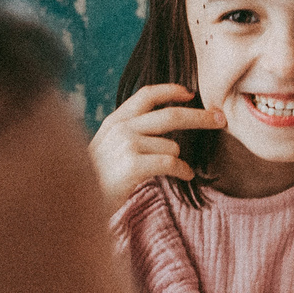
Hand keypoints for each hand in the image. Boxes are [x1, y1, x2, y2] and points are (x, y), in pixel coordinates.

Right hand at [91, 84, 220, 204]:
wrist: (72, 202)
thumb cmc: (94, 181)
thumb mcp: (106, 148)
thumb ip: (129, 134)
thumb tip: (164, 134)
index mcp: (115, 120)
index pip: (146, 94)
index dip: (170, 90)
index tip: (190, 92)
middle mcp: (121, 127)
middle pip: (171, 115)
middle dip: (201, 116)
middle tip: (221, 119)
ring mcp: (126, 144)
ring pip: (172, 147)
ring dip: (178, 160)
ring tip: (173, 172)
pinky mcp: (133, 164)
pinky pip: (172, 163)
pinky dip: (183, 170)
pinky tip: (186, 175)